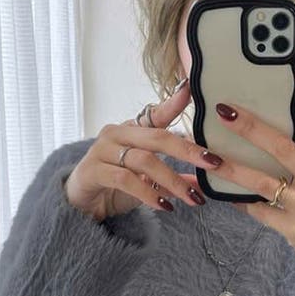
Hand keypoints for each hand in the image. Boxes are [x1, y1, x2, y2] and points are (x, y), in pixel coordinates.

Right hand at [63, 79, 223, 220]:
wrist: (80, 203)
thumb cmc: (115, 185)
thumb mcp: (147, 179)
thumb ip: (172, 177)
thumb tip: (203, 184)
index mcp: (131, 129)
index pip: (155, 113)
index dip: (173, 101)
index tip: (191, 89)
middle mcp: (116, 134)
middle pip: (157, 137)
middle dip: (188, 151)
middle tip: (213, 163)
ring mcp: (102, 150)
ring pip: (144, 160)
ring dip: (173, 181)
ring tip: (192, 198)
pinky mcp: (93, 171)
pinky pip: (126, 180)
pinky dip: (149, 193)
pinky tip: (165, 206)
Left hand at [200, 60, 294, 277]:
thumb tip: (274, 121)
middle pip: (285, 150)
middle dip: (252, 129)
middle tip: (224, 111)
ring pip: (262, 182)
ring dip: (231, 168)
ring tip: (206, 155)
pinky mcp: (291, 229)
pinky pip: (256, 209)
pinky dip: (235, 198)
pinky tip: (215, 188)